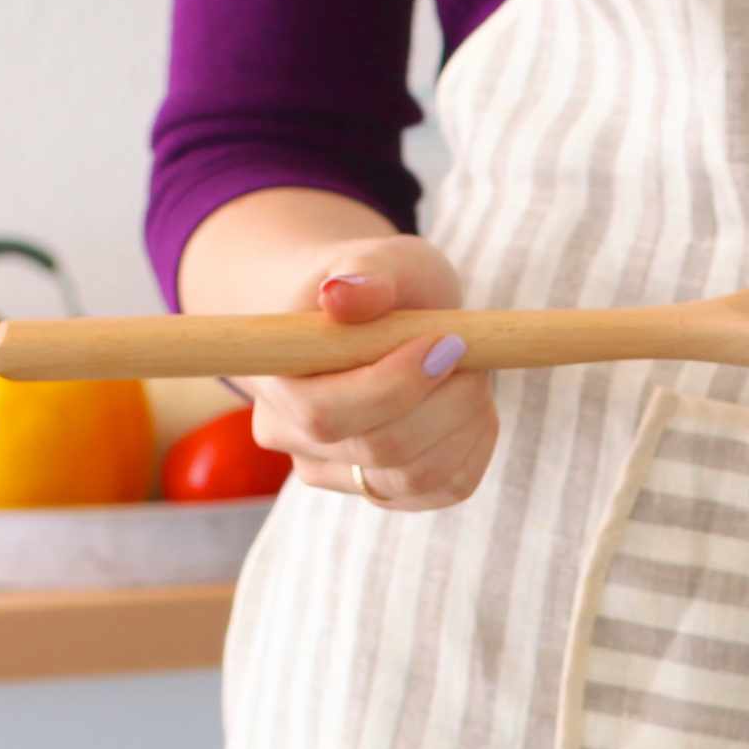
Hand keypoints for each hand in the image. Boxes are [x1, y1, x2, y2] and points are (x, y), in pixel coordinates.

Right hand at [240, 234, 497, 510]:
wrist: (373, 314)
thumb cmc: (371, 283)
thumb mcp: (378, 258)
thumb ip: (364, 272)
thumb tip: (340, 295)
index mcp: (273, 376)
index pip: (324, 414)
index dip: (392, 388)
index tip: (445, 341)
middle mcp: (289, 434)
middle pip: (379, 449)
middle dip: (445, 400)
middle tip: (467, 347)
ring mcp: (333, 471)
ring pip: (416, 476)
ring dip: (465, 420)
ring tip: (469, 368)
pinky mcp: (383, 491)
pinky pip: (445, 487)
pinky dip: (475, 443)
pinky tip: (473, 402)